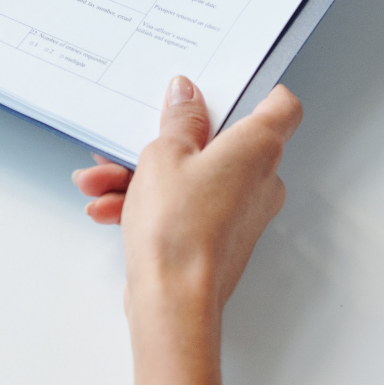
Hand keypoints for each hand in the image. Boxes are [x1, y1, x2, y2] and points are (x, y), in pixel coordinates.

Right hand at [74, 78, 302, 321]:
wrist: (172, 300)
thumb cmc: (179, 229)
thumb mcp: (165, 153)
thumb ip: (180, 118)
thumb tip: (187, 96)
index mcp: (258, 148)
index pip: (281, 107)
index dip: (258, 90)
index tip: (226, 84)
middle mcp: (258, 181)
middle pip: (220, 142)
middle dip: (167, 140)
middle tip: (136, 137)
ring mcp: (240, 214)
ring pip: (192, 178)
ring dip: (143, 176)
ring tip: (102, 180)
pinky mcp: (218, 240)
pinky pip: (184, 208)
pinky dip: (147, 205)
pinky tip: (108, 208)